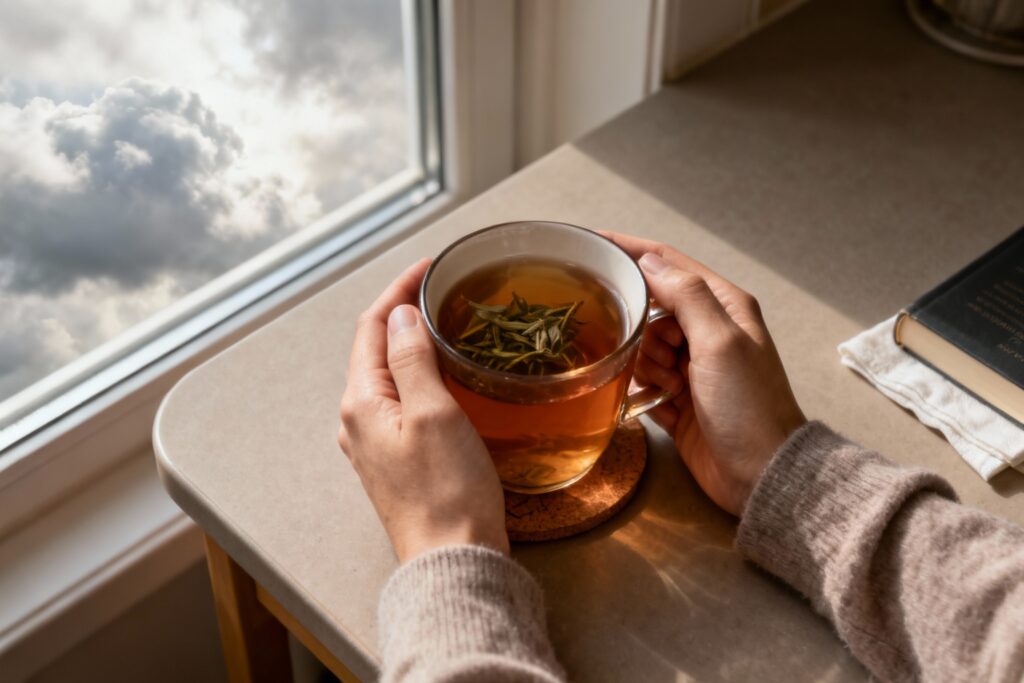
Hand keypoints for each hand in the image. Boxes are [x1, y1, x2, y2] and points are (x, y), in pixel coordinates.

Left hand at [338, 259, 508, 562]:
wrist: (454, 561)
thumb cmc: (448, 491)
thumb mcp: (433, 412)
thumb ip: (412, 358)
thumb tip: (400, 314)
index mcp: (361, 402)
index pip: (371, 327)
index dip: (398, 291)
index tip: (429, 267)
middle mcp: (358, 421)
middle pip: (374, 349)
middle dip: (404, 313)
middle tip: (443, 289)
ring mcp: (375, 443)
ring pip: (389, 376)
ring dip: (412, 343)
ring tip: (447, 322)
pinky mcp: (396, 461)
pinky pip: (402, 402)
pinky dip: (420, 375)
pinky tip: (445, 374)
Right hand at [605, 232, 805, 515]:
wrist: (761, 472)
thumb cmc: (748, 404)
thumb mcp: (719, 341)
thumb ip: (685, 295)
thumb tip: (648, 261)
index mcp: (723, 305)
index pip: (668, 263)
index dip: (631, 251)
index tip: (592, 243)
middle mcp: (707, 331)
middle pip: (650, 309)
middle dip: (642, 329)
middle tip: (662, 355)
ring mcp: (691, 366)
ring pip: (642, 347)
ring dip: (646, 366)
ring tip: (671, 387)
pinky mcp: (676, 399)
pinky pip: (640, 382)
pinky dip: (642, 390)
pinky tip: (655, 402)